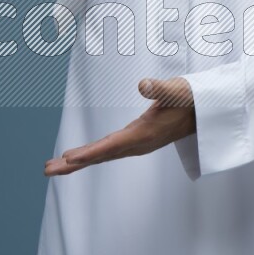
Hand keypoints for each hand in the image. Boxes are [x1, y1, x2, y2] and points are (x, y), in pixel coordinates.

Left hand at [44, 77, 195, 175]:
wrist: (206, 111)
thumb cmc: (192, 98)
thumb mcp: (178, 89)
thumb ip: (161, 88)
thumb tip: (143, 84)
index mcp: (145, 133)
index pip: (113, 145)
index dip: (90, 152)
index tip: (69, 159)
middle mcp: (138, 143)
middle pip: (101, 155)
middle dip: (74, 163)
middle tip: (47, 170)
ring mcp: (137, 144)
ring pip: (102, 155)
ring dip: (78, 162)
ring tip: (52, 167)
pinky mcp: (136, 140)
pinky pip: (108, 151)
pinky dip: (90, 155)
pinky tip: (78, 158)